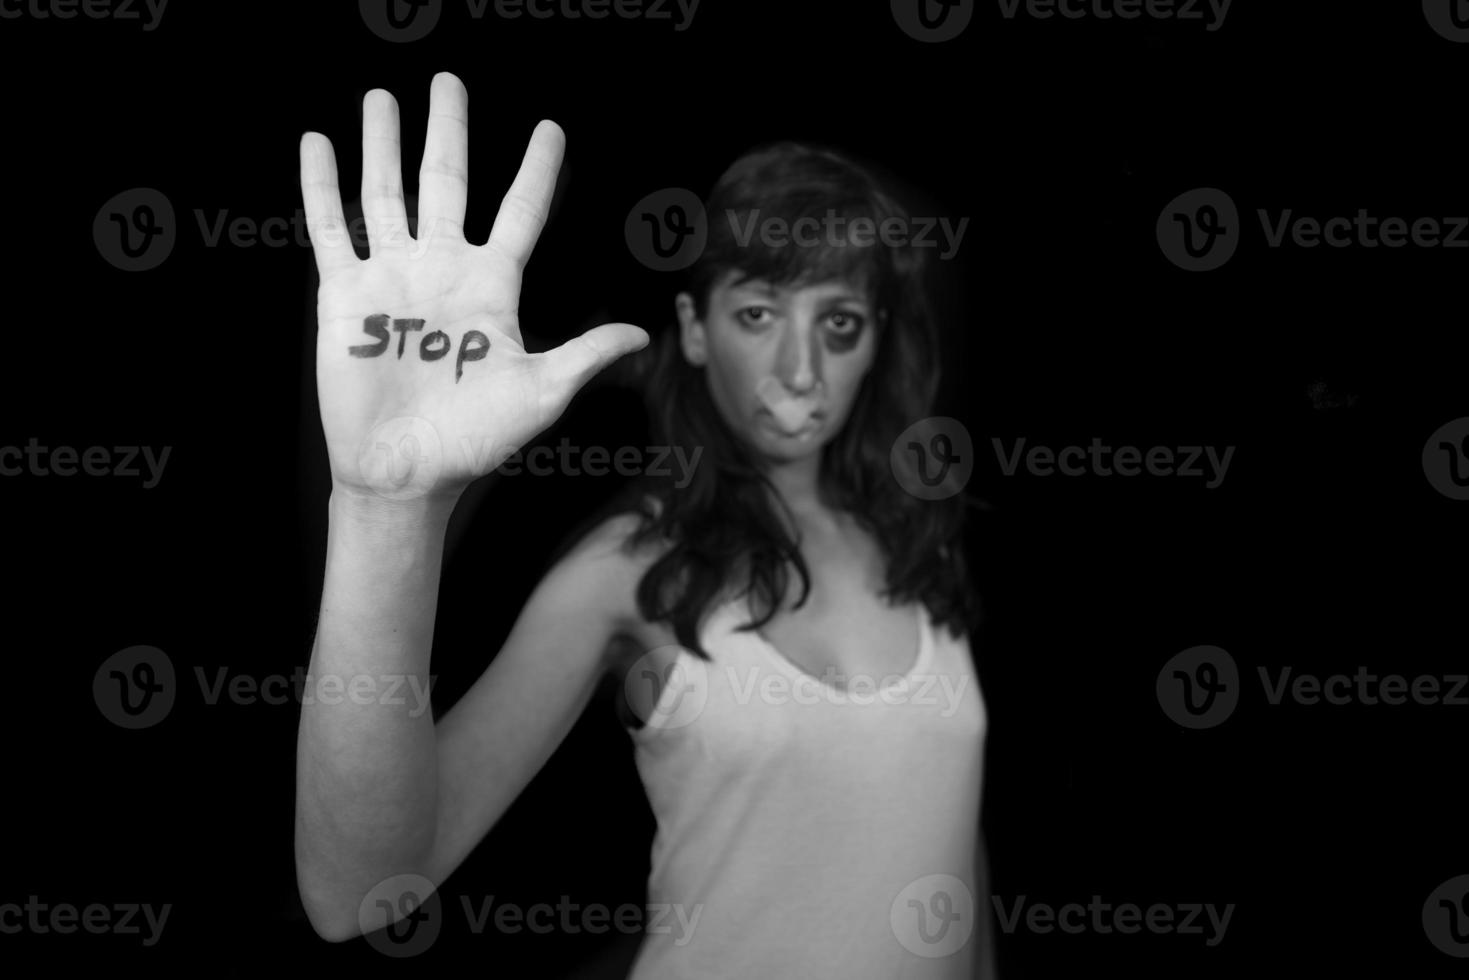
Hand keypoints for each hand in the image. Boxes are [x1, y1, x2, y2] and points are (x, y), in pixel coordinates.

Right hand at [300, 71, 647, 504]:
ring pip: (385, 192)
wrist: (408, 471)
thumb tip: (643, 335)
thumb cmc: (476, 439)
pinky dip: (321, 186)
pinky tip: (317, 142)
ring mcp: (392, 277)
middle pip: (447, 183)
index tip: (550, 128)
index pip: (520, 212)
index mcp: (493, 286)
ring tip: (381, 96)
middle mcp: (442, 270)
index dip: (537, 170)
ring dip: (381, 144)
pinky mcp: (345, 294)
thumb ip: (585, 353)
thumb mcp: (541, 392)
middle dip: (446, 131)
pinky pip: (331, 228)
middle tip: (448, 80)